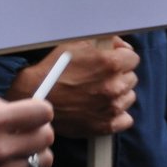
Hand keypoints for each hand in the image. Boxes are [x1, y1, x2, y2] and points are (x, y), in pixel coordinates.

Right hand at [0, 94, 55, 166]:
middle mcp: (0, 145)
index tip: (30, 114)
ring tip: (16, 151)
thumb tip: (13, 108)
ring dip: (34, 154)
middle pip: (47, 136)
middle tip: (23, 133)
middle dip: (38, 132)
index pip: (43, 112)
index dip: (39, 111)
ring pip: (42, 161)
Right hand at [9, 36, 137, 137]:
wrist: (33, 97)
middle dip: (119, 75)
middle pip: (131, 78)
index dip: (121, 58)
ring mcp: (111, 108)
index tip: (111, 61)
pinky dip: (117, 114)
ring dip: (118, 94)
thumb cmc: (52, 69)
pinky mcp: (105, 125)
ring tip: (98, 92)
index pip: (133, 58)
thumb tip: (122, 46)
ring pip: (128, 97)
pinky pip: (125, 119)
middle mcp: (114, 86)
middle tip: (99, 77)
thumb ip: (105, 41)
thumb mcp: (76, 44)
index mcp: (110, 64)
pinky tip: (103, 108)